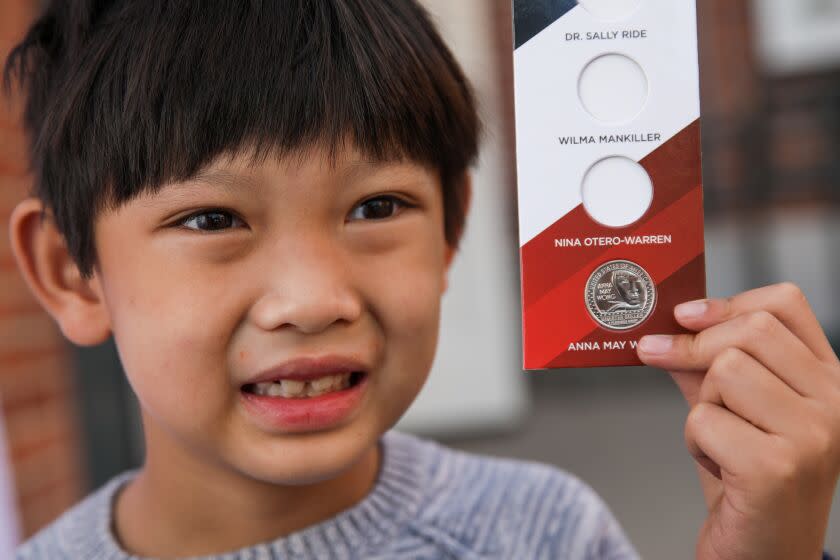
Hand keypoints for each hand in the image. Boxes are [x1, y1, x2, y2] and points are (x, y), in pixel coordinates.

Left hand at [637, 283, 839, 559]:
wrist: (764, 554)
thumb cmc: (748, 480)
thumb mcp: (733, 409)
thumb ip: (708, 365)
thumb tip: (667, 326)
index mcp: (829, 380)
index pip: (786, 303)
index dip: (726, 303)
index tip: (684, 316)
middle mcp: (834, 403)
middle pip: (749, 331)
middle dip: (696, 352)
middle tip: (671, 369)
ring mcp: (813, 435)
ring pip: (725, 372)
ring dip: (701, 407)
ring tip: (721, 442)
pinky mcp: (778, 467)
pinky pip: (704, 418)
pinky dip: (695, 442)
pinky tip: (720, 468)